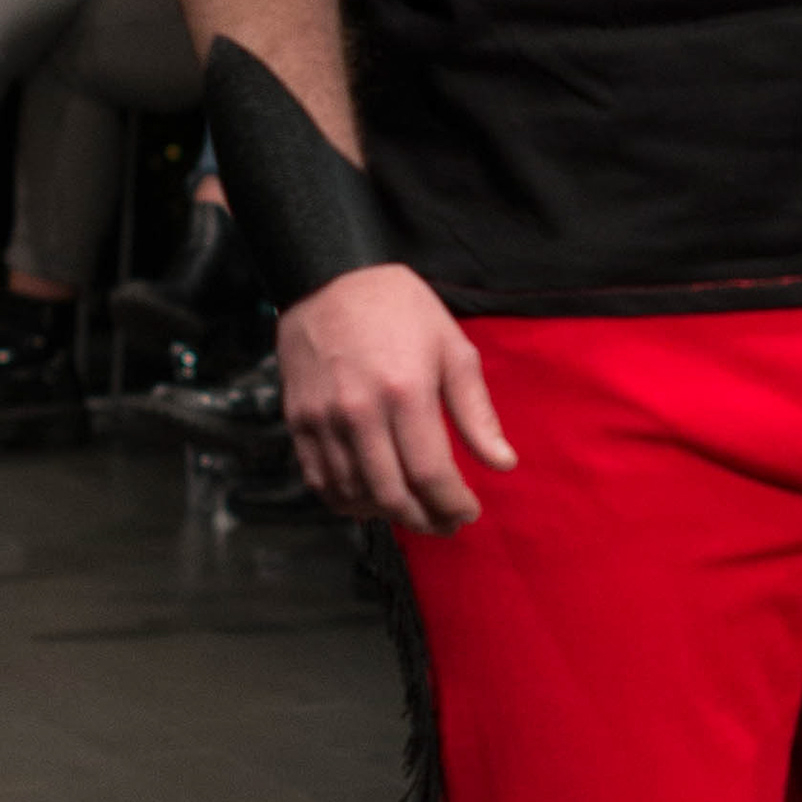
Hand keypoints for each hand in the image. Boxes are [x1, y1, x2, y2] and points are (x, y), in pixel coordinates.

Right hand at [276, 262, 518, 533]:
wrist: (329, 277)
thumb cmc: (401, 309)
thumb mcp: (452, 348)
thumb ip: (476, 413)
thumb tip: (503, 465)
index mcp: (406, 392)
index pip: (431, 474)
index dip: (453, 504)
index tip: (469, 512)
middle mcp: (360, 413)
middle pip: (392, 495)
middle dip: (425, 521)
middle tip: (446, 524)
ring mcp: (323, 420)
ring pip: (355, 495)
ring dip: (388, 516)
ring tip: (414, 513)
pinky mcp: (298, 422)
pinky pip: (321, 482)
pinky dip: (347, 502)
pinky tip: (371, 501)